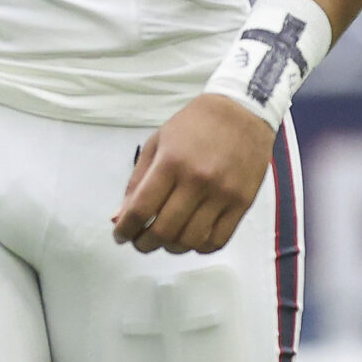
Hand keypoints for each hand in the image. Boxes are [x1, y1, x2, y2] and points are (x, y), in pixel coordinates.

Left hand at [112, 93, 275, 254]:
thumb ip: (137, 182)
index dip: (125, 229)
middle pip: (164, 230)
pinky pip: (219, 240)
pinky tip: (191, 240)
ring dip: (171, 248)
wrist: (241, 112)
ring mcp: (222, 194)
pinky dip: (200, 248)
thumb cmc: (193, 126)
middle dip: (144, 244)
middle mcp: (196, 181)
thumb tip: (119, 216)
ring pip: (191, 240)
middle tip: (139, 243)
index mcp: (170, 163)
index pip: (141, 208)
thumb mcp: (157, 144)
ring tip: (164, 242)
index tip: (120, 236)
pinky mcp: (243, 203)